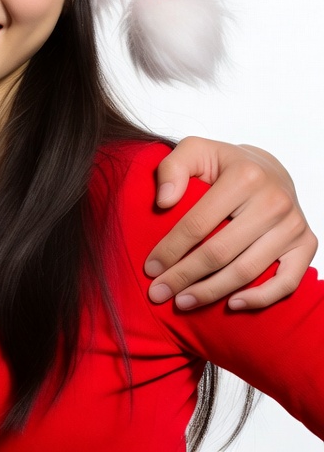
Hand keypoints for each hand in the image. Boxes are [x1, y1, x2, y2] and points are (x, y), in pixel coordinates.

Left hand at [144, 136, 316, 309]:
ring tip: (182, 302)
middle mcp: (273, 201)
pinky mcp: (306, 244)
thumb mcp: (194, 151)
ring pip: (247, 271)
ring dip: (211, 292)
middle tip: (158, 292)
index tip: (150, 268)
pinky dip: (260, 298)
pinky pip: (286, 282)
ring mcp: (293, 225)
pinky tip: (232, 304)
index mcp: (244, 177)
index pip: (198, 223)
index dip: (171, 249)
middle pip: (220, 252)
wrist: (269, 168)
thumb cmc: (224, 164)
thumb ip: (171, 168)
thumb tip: (163, 202)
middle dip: (184, 276)